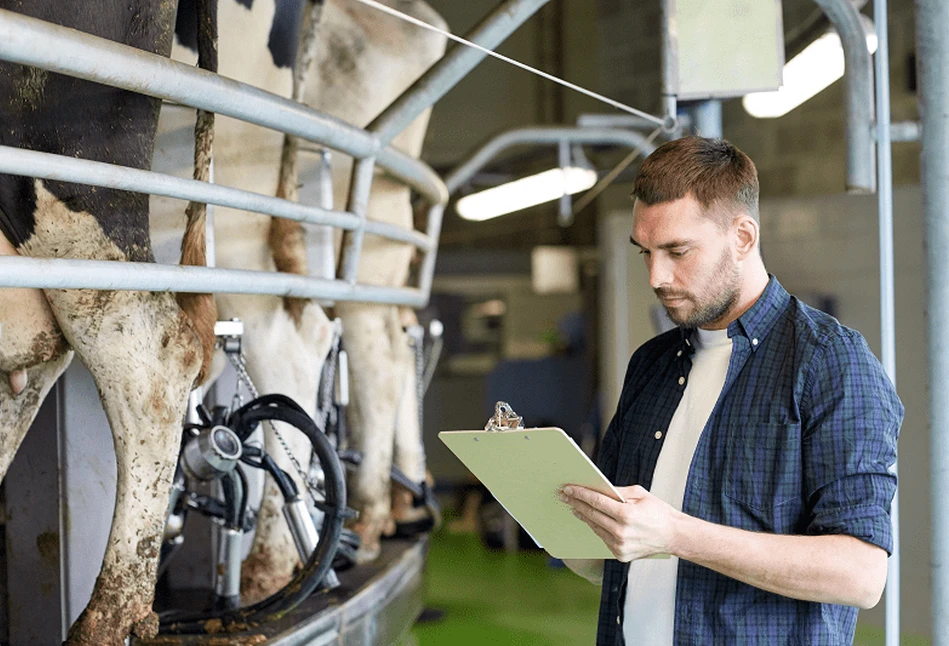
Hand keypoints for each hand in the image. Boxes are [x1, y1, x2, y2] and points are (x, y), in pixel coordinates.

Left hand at [560, 484, 679, 561]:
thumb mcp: (640, 494)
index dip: (580, 494)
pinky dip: (596, 527)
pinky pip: (603, 538)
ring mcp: (620, 546)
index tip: (568, 488)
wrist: (674, 536)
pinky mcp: (620, 555)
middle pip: (592, 515)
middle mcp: (621, 532)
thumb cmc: (659, 512)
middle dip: (576, 503)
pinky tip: (590, 519)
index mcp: (627, 515)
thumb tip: (597, 489)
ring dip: (583, 516)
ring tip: (574, 506)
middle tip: (564, 496)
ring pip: (595, 527)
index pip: (597, 502)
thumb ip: (617, 492)